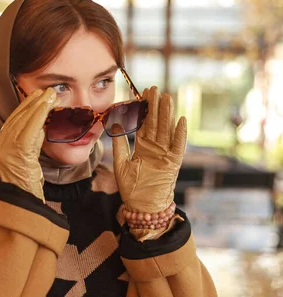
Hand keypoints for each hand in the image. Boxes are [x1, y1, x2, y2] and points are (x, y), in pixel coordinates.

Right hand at [0, 87, 56, 200]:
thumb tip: (41, 127)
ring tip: (49, 95)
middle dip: (32, 102)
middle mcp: (0, 146)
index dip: (25, 107)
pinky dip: (39, 116)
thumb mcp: (28, 159)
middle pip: (17, 118)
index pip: (13, 121)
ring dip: (38, 106)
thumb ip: (31, 142)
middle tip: (45, 91)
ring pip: (23, 121)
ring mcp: (6, 149)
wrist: (24, 201)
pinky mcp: (17, 153)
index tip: (36, 96)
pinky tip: (47, 107)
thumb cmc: (28, 184)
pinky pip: (29, 129)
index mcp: (0, 147)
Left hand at [112, 86, 186, 213]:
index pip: (144, 124)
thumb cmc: (131, 189)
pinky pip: (178, 146)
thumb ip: (119, 144)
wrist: (142, 207)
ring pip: (167, 130)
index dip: (144, 109)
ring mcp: (165, 154)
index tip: (143, 94)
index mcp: (143, 147)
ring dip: (168, 114)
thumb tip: (115, 124)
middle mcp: (155, 148)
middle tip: (155, 89)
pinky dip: (180, 134)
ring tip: (167, 98)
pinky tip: (181, 120)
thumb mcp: (121, 163)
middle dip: (155, 106)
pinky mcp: (173, 163)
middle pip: (156, 123)